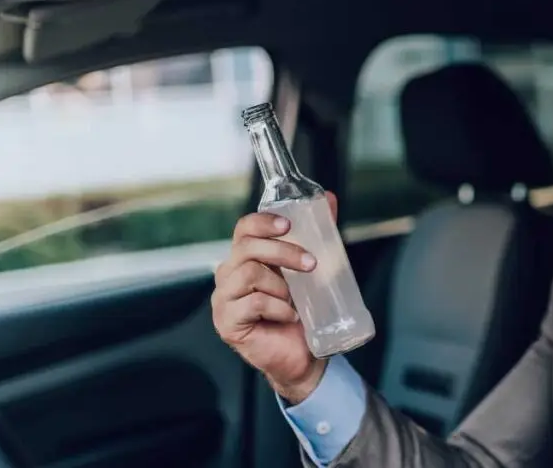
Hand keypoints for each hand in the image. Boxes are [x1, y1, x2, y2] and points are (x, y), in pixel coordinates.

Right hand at [212, 192, 338, 403]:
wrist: (304, 356)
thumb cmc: (304, 312)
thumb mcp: (312, 270)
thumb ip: (317, 235)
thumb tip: (328, 198)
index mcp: (246, 258)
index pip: (244, 229)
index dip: (263, 222)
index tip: (289, 225)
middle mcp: (229, 275)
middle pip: (247, 248)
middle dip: (283, 252)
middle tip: (311, 264)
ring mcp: (224, 300)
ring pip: (249, 273)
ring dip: (281, 285)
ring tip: (296, 300)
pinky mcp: (227, 323)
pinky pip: (252, 303)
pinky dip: (278, 308)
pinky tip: (289, 315)